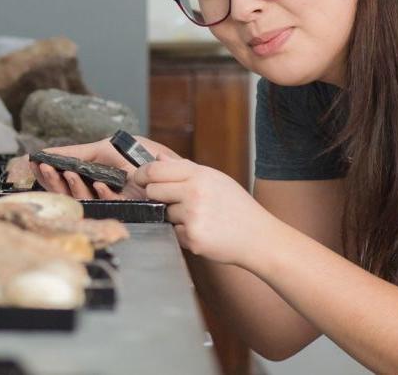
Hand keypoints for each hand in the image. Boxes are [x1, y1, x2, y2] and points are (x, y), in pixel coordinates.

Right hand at [31, 136, 178, 199]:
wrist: (164, 167)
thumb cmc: (136, 155)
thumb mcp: (102, 149)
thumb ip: (74, 152)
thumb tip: (43, 154)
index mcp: (86, 178)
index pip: (60, 180)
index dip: (47, 174)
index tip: (34, 163)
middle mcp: (93, 192)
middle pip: (65, 191)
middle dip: (54, 180)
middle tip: (44, 167)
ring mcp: (107, 201)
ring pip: (82, 199)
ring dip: (73, 186)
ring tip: (68, 172)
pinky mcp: (123, 208)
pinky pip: (107, 203)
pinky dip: (102, 193)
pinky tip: (98, 183)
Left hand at [134, 158, 276, 266]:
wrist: (258, 237)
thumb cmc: (238, 208)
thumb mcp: (216, 179)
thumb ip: (185, 168)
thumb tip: (158, 158)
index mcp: (200, 175)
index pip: (155, 170)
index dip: (142, 174)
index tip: (139, 178)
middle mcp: (194, 193)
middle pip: (153, 190)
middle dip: (158, 196)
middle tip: (176, 201)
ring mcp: (192, 216)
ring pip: (164, 213)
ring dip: (175, 217)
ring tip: (201, 218)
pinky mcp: (192, 238)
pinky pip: (174, 232)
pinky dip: (184, 233)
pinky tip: (204, 231)